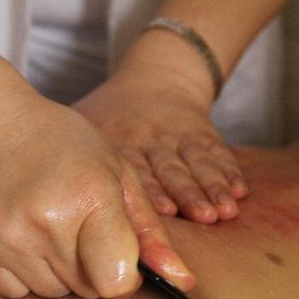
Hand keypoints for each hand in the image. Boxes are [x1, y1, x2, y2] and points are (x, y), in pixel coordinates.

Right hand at [0, 95, 194, 298]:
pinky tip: (22, 235)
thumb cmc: (64, 145)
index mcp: (90, 195)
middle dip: (94, 269)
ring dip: (60, 272)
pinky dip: (26, 274)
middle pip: (88, 290)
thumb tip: (182, 282)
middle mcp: (45, 220)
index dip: (124, 274)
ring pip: (53, 293)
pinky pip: (16, 292)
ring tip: (49, 226)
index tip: (117, 254)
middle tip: (79, 227)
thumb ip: (150, 233)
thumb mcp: (119, 175)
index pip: (117, 281)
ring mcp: (5, 237)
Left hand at [74, 66, 247, 222]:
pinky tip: (238, 191)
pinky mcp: (203, 132)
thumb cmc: (113, 114)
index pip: (134, 170)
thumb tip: (61, 219)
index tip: (162, 211)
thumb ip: (77, 165)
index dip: (150, 191)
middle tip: (200, 216)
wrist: (156, 79)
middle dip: (186, 193)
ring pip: (195, 162)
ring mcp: (179, 134)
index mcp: (120, 139)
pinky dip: (227, 172)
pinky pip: (216, 152)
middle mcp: (150, 137)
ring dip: (209, 187)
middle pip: (169, 168)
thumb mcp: (88, 129)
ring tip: (222, 210)